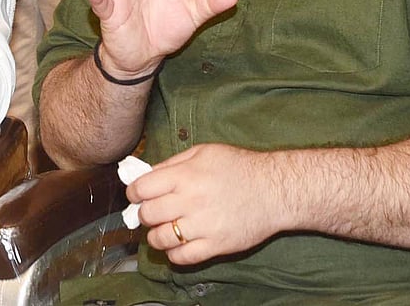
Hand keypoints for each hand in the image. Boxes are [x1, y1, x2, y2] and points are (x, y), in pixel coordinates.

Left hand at [128, 144, 289, 265]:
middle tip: (151, 211)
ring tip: (162, 230)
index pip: (142, 188)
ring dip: (155, 236)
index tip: (137, 195)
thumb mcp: (204, 152)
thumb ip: (172, 163)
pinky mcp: (215, 246)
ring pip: (160, 239)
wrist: (275, 190)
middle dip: (144, 213)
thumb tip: (145, 175)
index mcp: (186, 176)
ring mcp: (203, 226)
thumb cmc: (239, 167)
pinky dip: (173, 254)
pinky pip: (182, 257)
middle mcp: (191, 201)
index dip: (134, 192)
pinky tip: (177, 244)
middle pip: (148, 214)